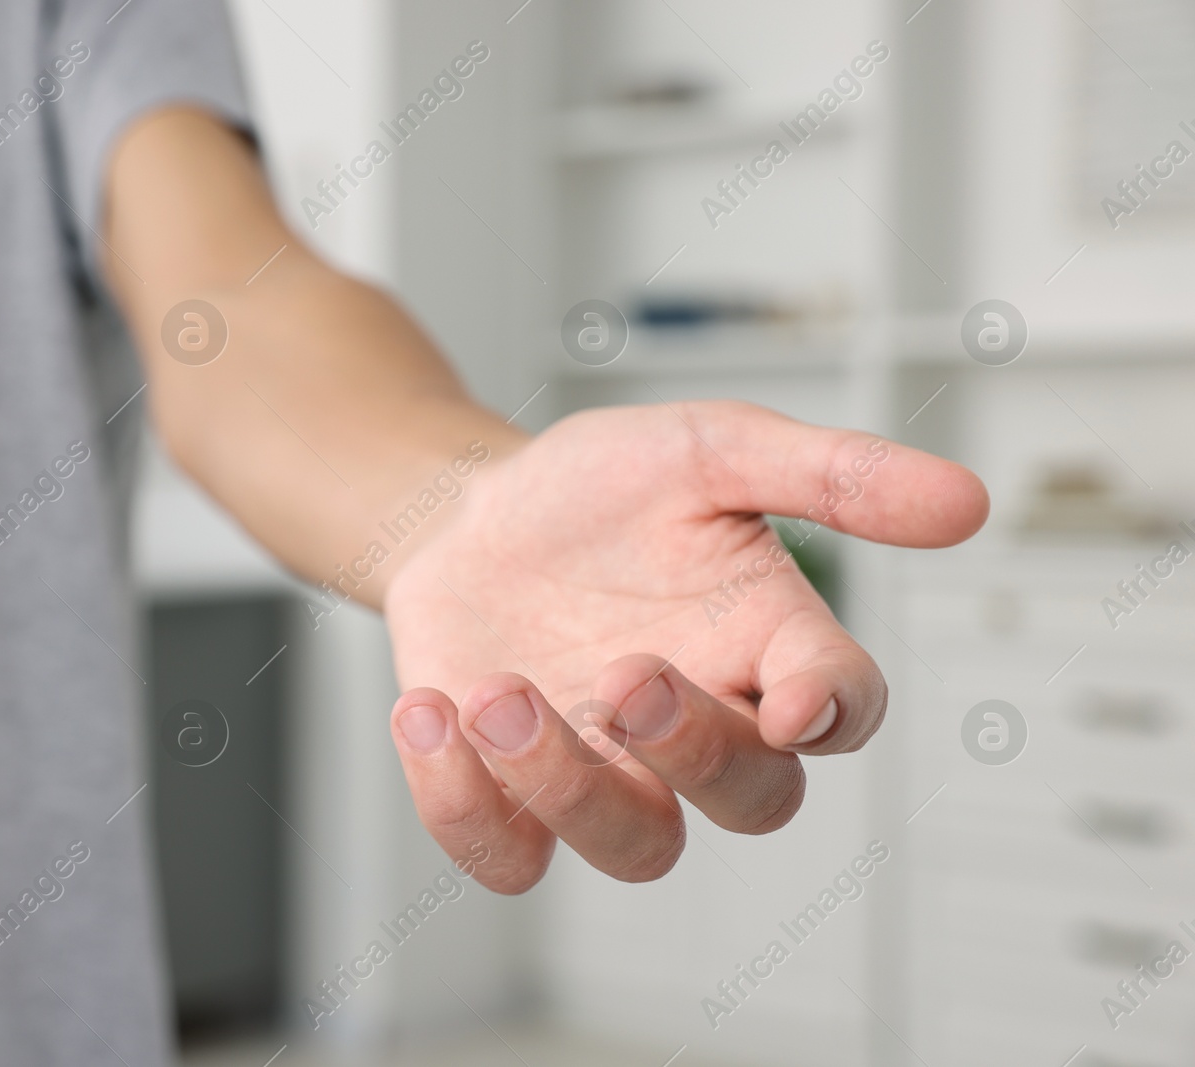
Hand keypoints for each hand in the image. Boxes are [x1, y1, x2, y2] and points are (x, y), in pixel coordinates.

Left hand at [382, 401, 987, 892]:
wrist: (465, 517)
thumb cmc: (595, 491)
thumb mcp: (706, 449)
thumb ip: (825, 472)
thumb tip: (966, 500)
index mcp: (763, 642)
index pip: (844, 708)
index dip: (832, 714)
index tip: (793, 699)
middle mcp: (699, 724)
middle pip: (752, 801)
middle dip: (696, 753)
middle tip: (626, 675)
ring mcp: (608, 770)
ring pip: (636, 846)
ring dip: (569, 784)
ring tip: (498, 692)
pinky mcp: (514, 796)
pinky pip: (510, 855)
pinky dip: (467, 805)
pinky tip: (434, 712)